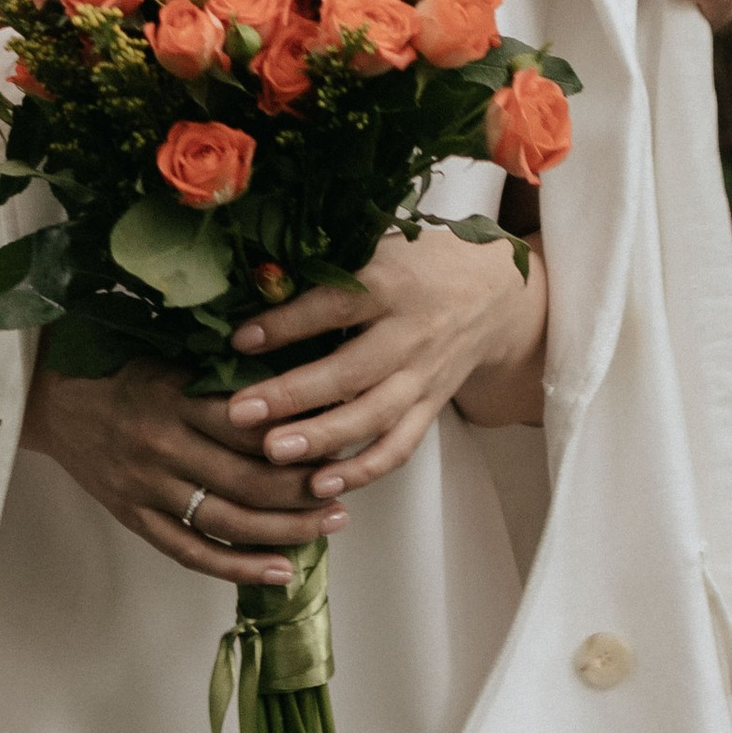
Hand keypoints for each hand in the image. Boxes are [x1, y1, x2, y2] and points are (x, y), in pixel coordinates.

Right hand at [21, 355, 343, 590]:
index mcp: (173, 396)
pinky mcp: (134, 516)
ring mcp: (147, 487)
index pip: (248, 425)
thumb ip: (220, 375)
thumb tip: (293, 385)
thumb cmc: (118, 369)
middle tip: (344, 490)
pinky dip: (238, 566)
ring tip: (328, 528)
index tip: (337, 440)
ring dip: (284, 530)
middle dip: (303, 489)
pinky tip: (279, 572)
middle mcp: (161, 445)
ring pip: (227, 520)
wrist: (49, 398)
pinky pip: (191, 551)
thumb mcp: (167, 357)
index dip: (296, 437)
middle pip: (246, 478)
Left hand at [193, 222, 548, 502]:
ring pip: (373, 416)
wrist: (493, 292)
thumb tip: (253, 284)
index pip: (334, 305)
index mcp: (390, 283)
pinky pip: (399, 446)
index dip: (286, 324)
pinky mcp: (432, 406)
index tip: (238, 340)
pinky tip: (322, 483)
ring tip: (273, 453)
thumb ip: (326, 269)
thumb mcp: (376, 249)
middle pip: (349, 371)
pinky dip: (363, 470)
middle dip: (292, 395)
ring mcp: (424, 376)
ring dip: (322, 439)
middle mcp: (409, 333)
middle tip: (240, 413)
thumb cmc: (416, 265)